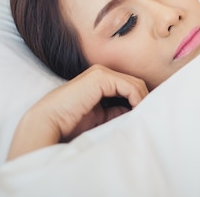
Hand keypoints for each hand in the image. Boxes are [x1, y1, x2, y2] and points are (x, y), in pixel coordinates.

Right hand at [7, 64, 147, 159]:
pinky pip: (130, 86)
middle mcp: (102, 75)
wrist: (48, 124)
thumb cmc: (69, 126)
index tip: (148, 119)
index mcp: (100, 83)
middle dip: (146, 101)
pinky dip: (138, 100)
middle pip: (136, 85)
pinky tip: (138, 113)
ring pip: (135, 84)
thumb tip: (137, 114)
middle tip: (152, 118)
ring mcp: (101, 73)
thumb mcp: (100, 120)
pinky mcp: (100, 77)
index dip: (142, 103)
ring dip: (144, 102)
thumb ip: (116, 114)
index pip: (130, 89)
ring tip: (146, 119)